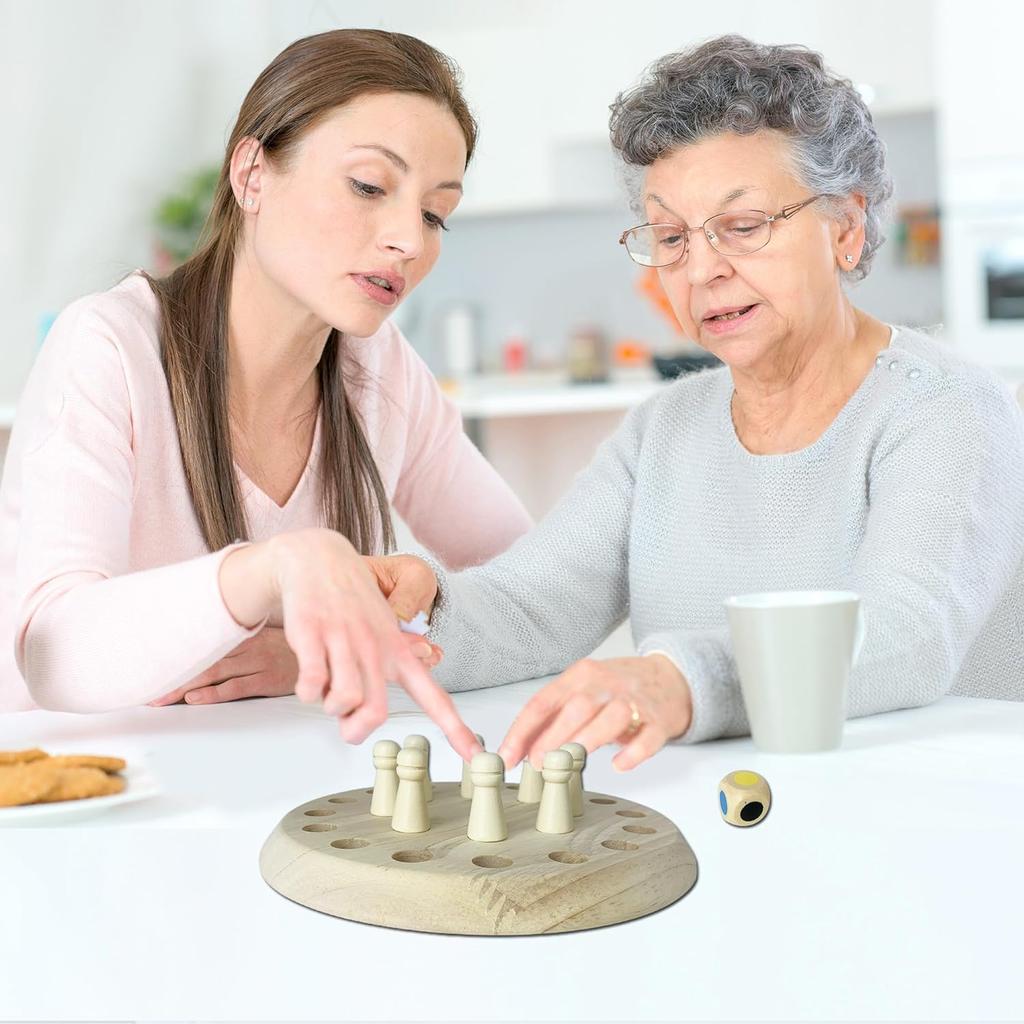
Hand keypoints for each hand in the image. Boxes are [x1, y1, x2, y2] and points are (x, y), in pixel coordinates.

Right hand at [215, 530, 477, 760]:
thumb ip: (403, 655)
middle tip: (346, 721)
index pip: (434, 696)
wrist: (319, 559)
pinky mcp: (313, 635)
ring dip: (329, 708)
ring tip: (325, 688)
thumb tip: (432, 659)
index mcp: (399, 651)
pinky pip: (311, 685)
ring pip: (344, 701)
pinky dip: (307, 692)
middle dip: (356, 729)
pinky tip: (308, 678)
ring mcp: (345, 641)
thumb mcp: (387, 627)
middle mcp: (376, 648)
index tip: (474, 756)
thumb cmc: (354, 600)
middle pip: (376, 712)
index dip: (455, 729)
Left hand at [497, 655, 692, 771]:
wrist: (670, 678)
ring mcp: (635, 700)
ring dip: (588, 740)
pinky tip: (619, 765)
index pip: (544, 701)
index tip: (508, 756)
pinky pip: (647, 737)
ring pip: (611, 717)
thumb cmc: (618, 689)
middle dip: (553, 737)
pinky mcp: (658, 720)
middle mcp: (606, 683)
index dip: (522, 730)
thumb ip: (555, 717)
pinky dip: (633, 753)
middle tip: (537, 763)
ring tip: (570, 762)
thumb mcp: (583, 691)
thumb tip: (521, 749)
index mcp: (581, 675)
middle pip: (576, 707)